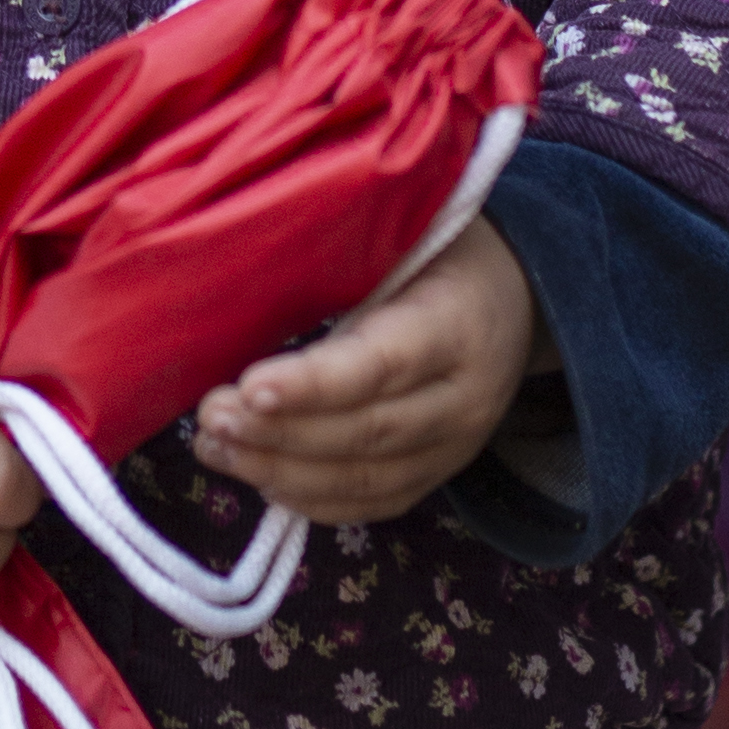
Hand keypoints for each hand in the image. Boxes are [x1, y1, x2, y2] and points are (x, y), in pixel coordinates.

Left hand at [192, 219, 546, 524]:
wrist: (519, 296)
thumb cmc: (442, 243)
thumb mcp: (412, 224)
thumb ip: (349, 245)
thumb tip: (250, 250)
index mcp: (460, 323)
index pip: (383, 363)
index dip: (315, 383)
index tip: (248, 386)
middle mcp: (465, 399)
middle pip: (367, 432)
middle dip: (279, 432)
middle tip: (209, 418)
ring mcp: (455, 447)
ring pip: (365, 479)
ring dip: (280, 471)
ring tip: (212, 447)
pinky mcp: (436, 475)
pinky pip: (372, 503)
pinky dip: (309, 499)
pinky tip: (253, 474)